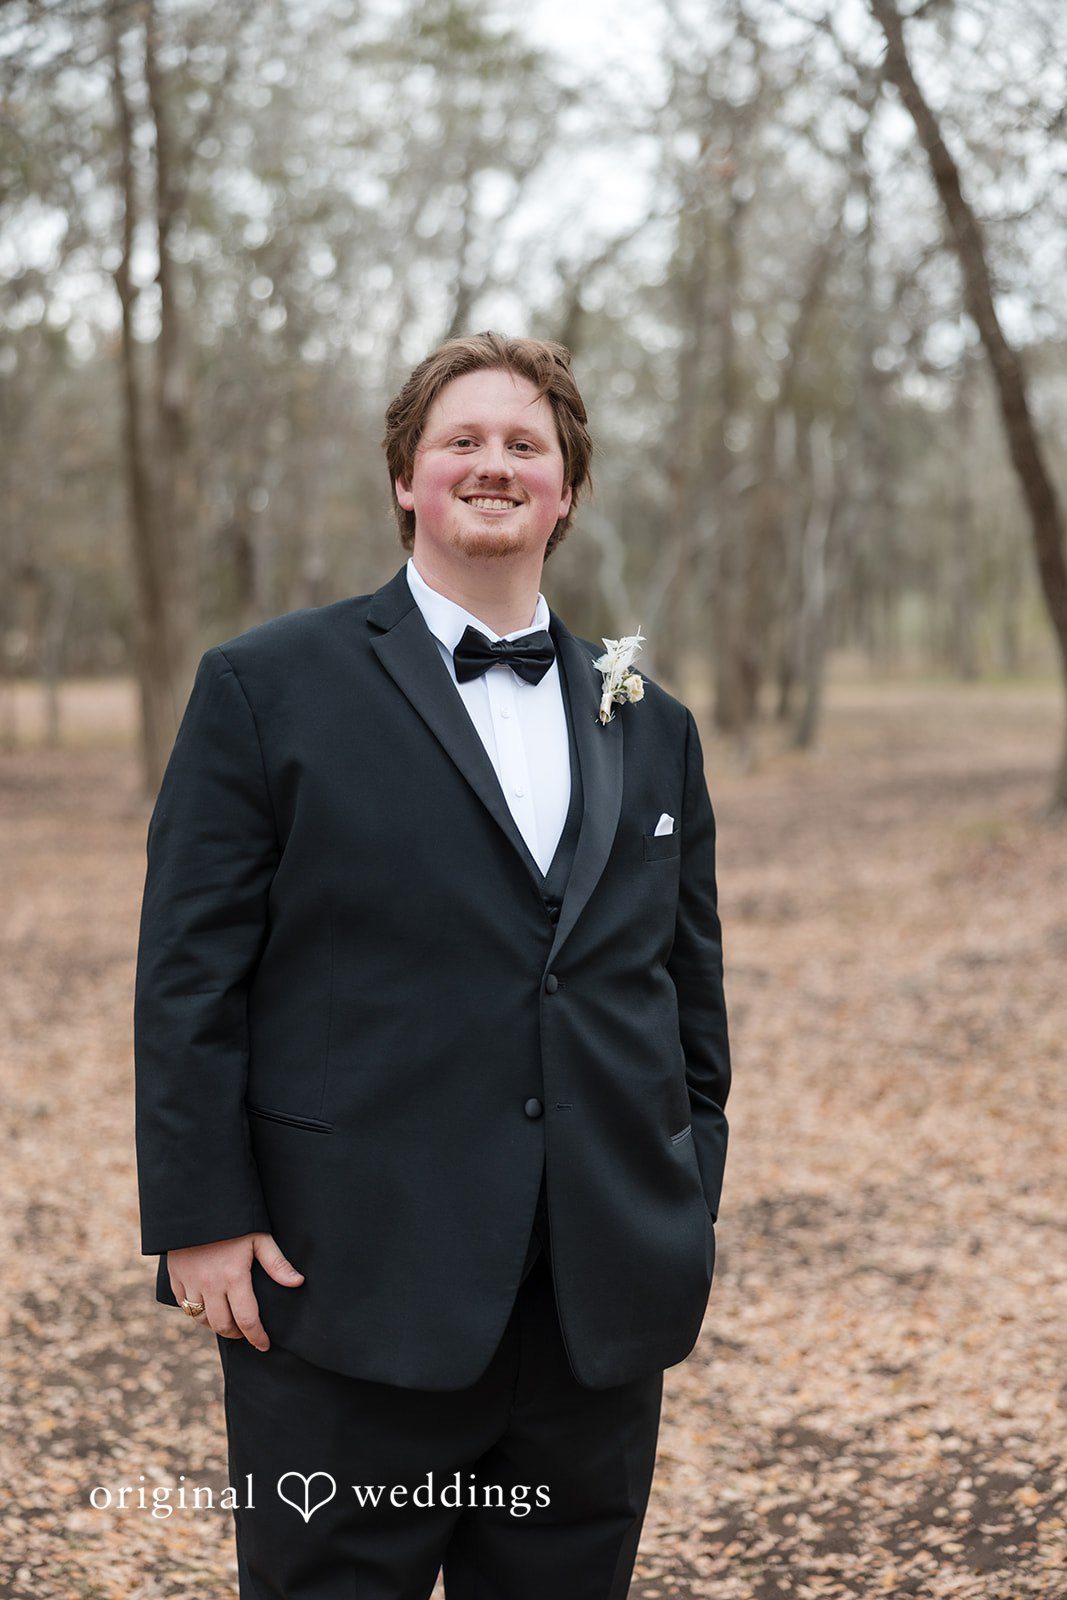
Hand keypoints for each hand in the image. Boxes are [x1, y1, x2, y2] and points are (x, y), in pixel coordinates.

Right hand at [168, 1232, 303, 1350]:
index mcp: (233, 1277)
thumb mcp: (259, 1237)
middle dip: (237, 1334)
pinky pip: (184, 1305)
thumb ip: (277, 1264)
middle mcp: (210, 1285)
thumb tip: (298, 1282)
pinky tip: (207, 1307)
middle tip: (246, 1332)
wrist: (196, 1204)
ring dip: (216, 1325)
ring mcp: (190, 1283)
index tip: (264, 1345)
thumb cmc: (233, 1221)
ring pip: (201, 1319)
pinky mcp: (175, 1278)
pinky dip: (196, 1312)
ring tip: (228, 1320)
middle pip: (223, 1326)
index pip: (247, 1319)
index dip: (257, 1337)